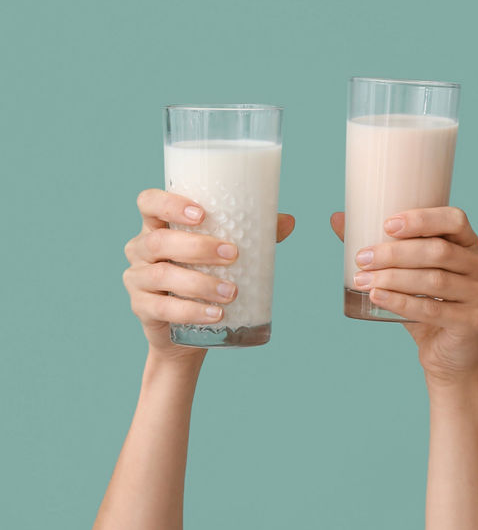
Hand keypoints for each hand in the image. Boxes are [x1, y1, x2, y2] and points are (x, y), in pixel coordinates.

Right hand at [124, 189, 293, 363]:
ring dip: (199, 283)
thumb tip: (288, 221)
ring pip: (161, 275)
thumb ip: (253, 233)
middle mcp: (141, 248)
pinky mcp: (141, 308)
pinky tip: (215, 315)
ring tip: (231, 292)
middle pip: (159, 241)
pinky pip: (161, 309)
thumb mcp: (225, 251)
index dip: (169, 204)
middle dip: (197, 247)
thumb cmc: (206, 273)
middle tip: (232, 254)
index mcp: (158, 225)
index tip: (202, 214)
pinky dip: (190, 311)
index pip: (149, 202)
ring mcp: (137, 279)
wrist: (188, 327)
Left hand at [333, 208, 477, 387]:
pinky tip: (378, 298)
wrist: (447, 355)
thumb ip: (378, 247)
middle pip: (439, 251)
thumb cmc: (426, 306)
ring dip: (393, 278)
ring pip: (434, 280)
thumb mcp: (406, 274)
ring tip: (362, 280)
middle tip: (362, 258)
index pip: (454, 220)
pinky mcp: (473, 322)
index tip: (387, 225)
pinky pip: (433, 310)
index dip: (422, 219)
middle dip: (396, 253)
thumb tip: (337, 218)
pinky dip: (401, 302)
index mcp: (470, 245)